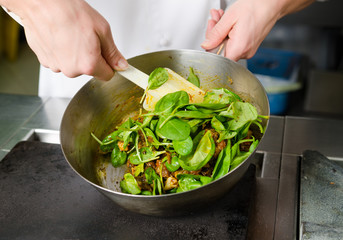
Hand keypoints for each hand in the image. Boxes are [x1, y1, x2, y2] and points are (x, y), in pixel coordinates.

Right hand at [6, 0, 126, 79]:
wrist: (41, 3)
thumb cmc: (68, 12)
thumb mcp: (102, 30)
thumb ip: (113, 52)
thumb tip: (120, 64)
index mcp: (89, 65)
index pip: (107, 75)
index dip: (110, 65)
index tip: (110, 58)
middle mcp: (72, 70)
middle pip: (90, 69)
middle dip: (91, 56)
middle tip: (87, 37)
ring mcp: (56, 66)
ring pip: (74, 65)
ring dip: (75, 53)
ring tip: (71, 35)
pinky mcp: (45, 61)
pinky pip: (60, 60)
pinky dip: (62, 51)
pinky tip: (60, 37)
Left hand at [201, 0, 313, 60]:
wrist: (272, 3)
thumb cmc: (256, 7)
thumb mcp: (229, 18)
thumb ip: (215, 34)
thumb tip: (206, 45)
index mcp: (239, 48)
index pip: (217, 57)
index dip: (210, 44)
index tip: (211, 30)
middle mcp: (244, 52)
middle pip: (221, 50)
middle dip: (215, 34)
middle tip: (215, 19)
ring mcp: (248, 50)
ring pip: (227, 45)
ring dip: (221, 31)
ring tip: (222, 16)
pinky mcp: (249, 46)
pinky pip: (234, 43)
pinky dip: (229, 32)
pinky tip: (229, 22)